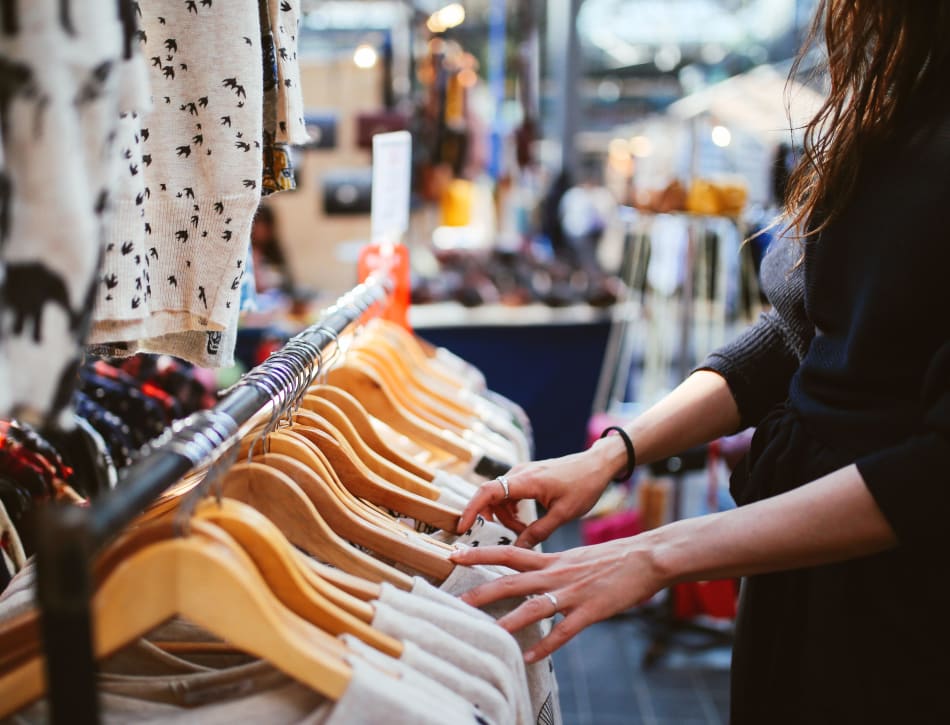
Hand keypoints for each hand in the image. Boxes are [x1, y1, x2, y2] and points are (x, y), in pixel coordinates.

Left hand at [448, 536, 667, 661]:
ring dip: (509, 621)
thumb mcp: (575, 556)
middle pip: (512, 580)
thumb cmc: (612, 558)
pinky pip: (564, 631)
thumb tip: (531, 574)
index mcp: (552, 559)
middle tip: (456, 600)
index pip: (508, 552)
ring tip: (488, 633)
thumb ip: (551, 565)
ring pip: (534, 606)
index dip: (480, 553)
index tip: (454, 553)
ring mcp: (573, 592)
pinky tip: (531, 657)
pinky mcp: (591, 610)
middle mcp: (557, 573)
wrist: (646, 557)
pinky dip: (546, 645)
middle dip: (482, 590)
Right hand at [457, 446, 618, 547]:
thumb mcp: (563, 514)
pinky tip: (526, 522)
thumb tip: (518, 549)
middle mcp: (519, 473)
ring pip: (499, 497)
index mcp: (527, 480)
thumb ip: (538, 532)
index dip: (472, 509)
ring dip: (504, 516)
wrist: (597, 465)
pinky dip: (511, 509)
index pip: (488, 491)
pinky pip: (508, 494)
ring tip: (524, 530)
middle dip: (492, 518)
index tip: (463, 527)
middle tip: (507, 535)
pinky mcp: (526, 476)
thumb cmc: (584, 485)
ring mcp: (522, 473)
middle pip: (490, 496)